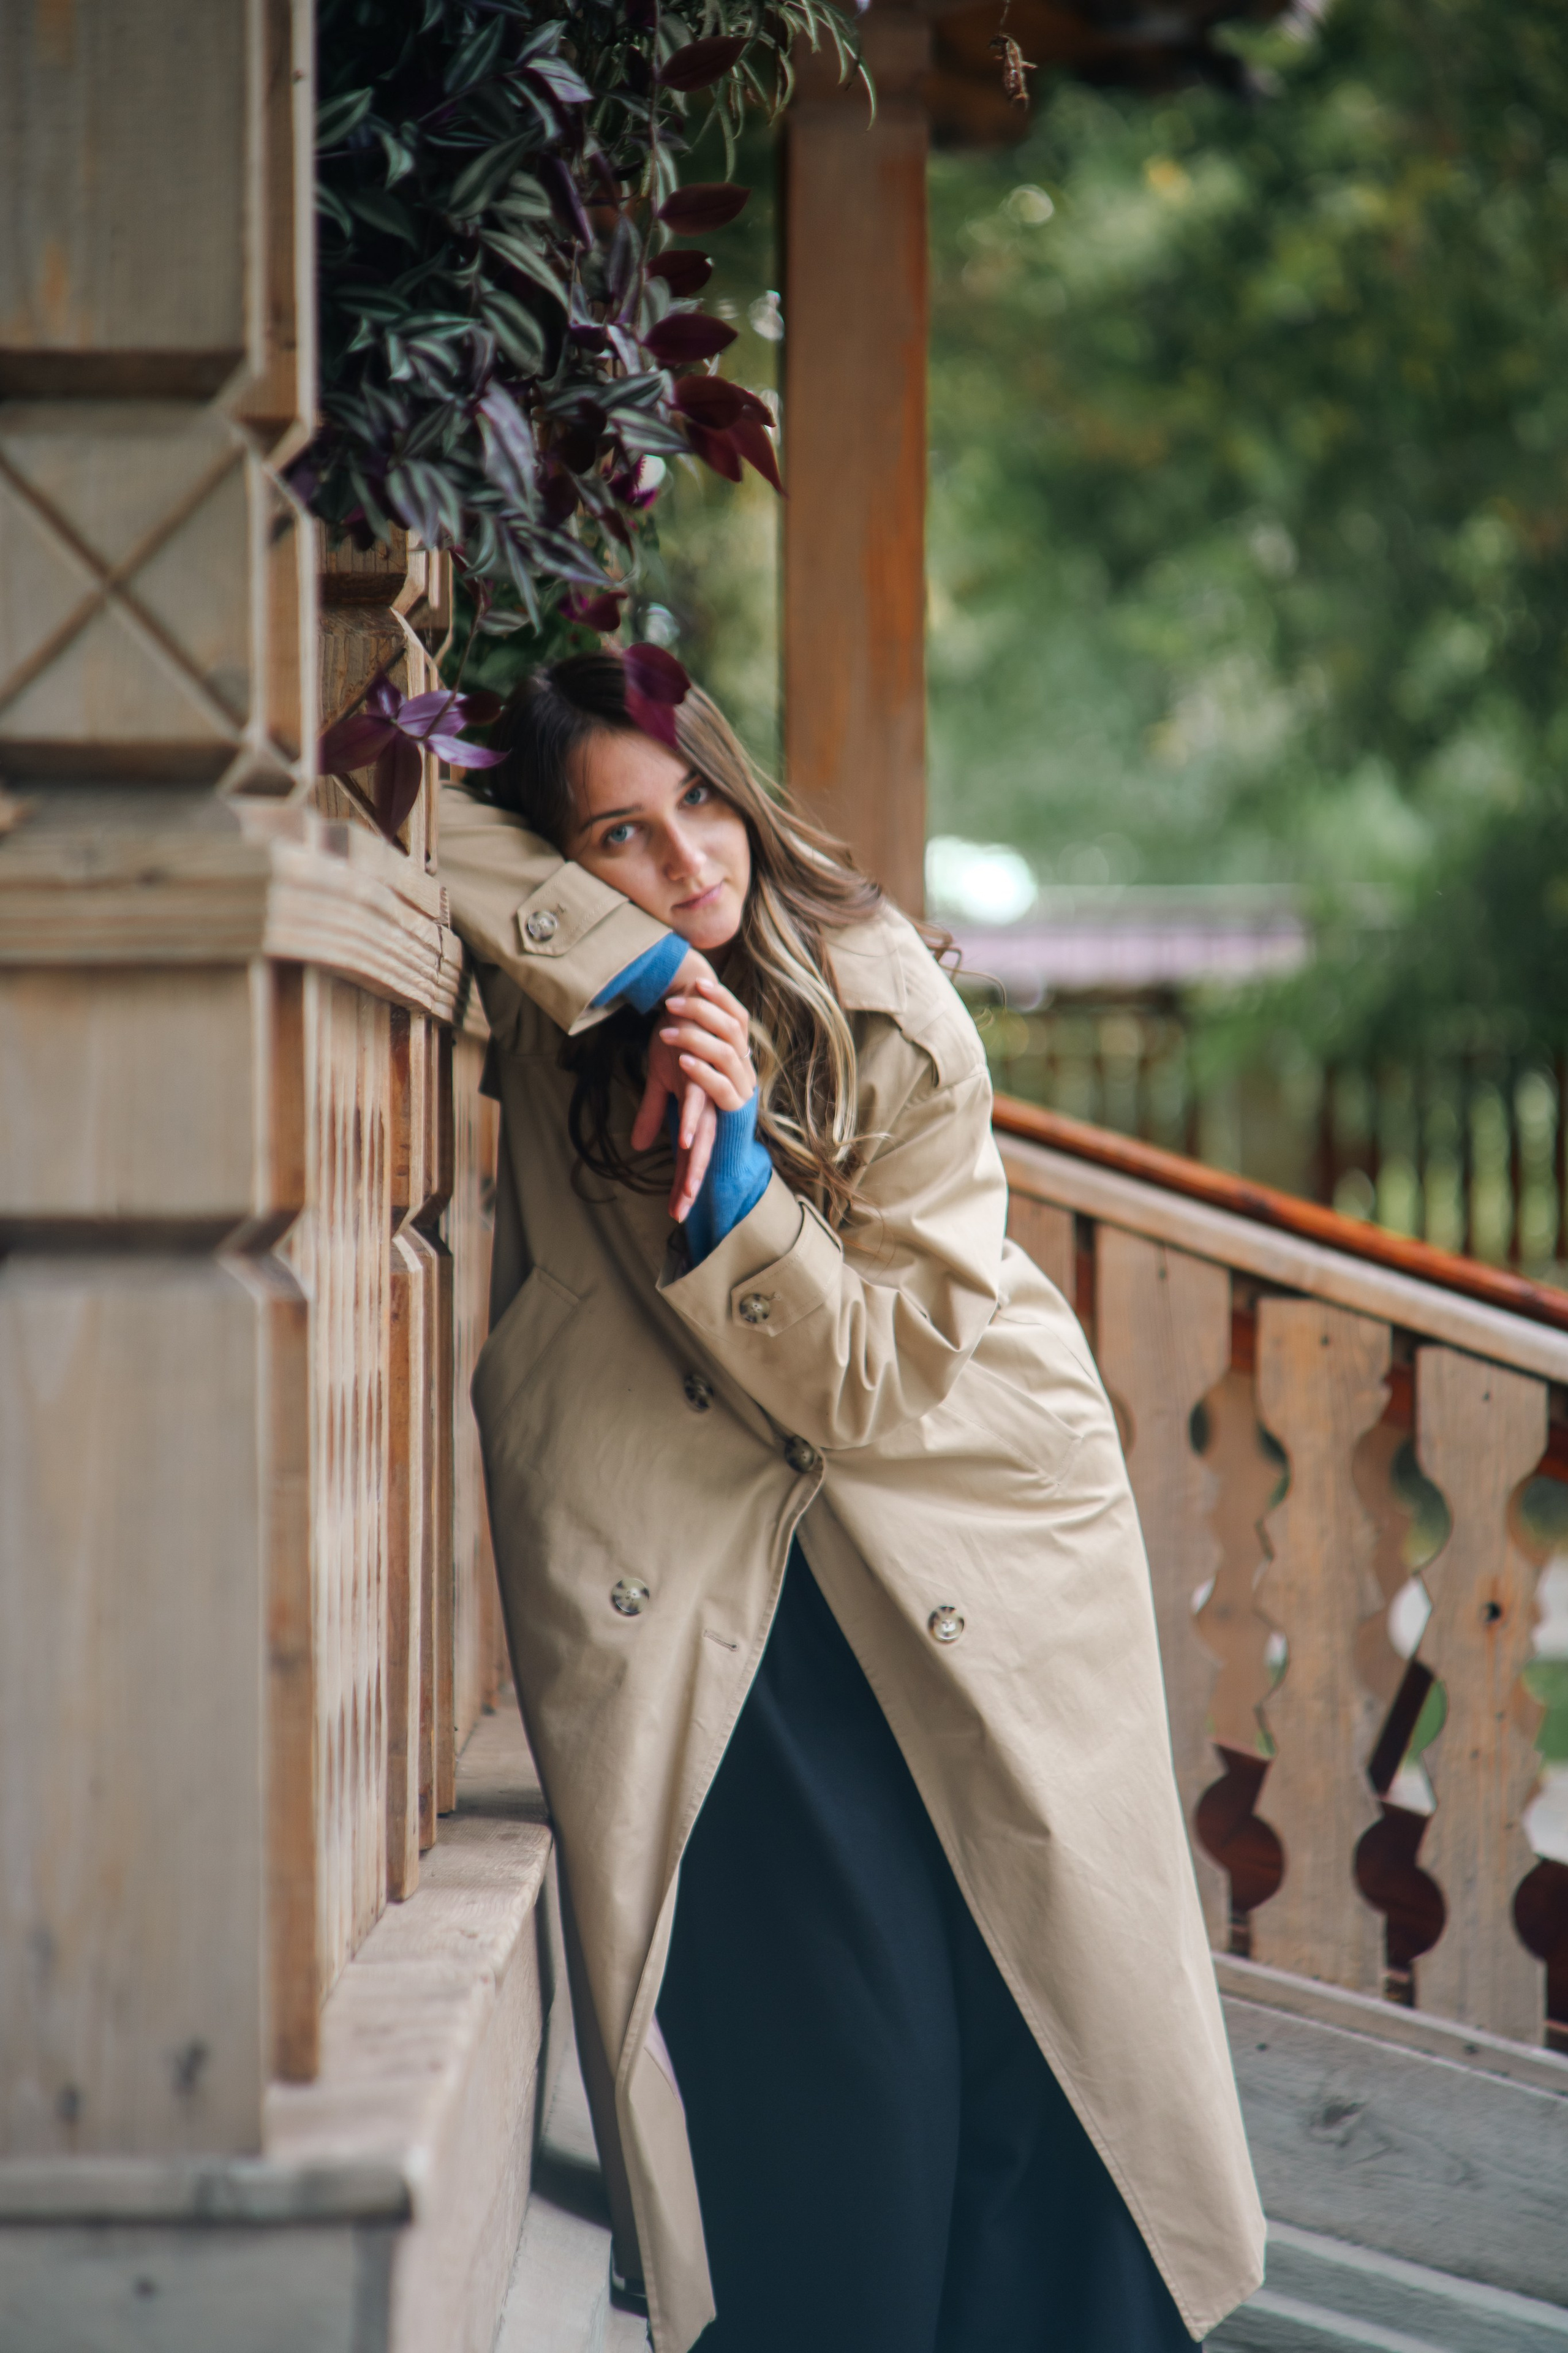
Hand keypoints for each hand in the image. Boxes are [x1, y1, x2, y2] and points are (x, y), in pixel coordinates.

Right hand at [632, 1015, 717, 1223]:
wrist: (688, 993)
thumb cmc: (679, 1035)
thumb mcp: (661, 1079)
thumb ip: (654, 1113)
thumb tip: (642, 1146)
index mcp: (702, 1107)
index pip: (695, 1153)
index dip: (685, 1182)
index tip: (677, 1214)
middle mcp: (710, 1102)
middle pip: (703, 1152)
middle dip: (690, 1184)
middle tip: (681, 1215)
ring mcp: (708, 1086)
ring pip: (703, 1132)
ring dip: (694, 1161)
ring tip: (686, 1190)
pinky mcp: (700, 1067)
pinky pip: (696, 1099)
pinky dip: (690, 1120)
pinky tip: (686, 1140)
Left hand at [657, 974, 755, 1114]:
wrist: (725, 1152)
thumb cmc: (703, 1108)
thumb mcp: (683, 1077)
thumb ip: (681, 1045)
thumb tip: (666, 1017)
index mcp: (739, 1054)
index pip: (738, 1016)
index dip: (721, 997)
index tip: (698, 981)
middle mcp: (746, 1066)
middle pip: (733, 1026)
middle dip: (702, 1011)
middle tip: (670, 1004)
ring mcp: (743, 1087)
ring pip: (726, 1052)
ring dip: (694, 1039)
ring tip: (665, 1034)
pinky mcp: (735, 1108)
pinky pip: (721, 1085)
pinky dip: (702, 1071)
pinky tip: (683, 1061)